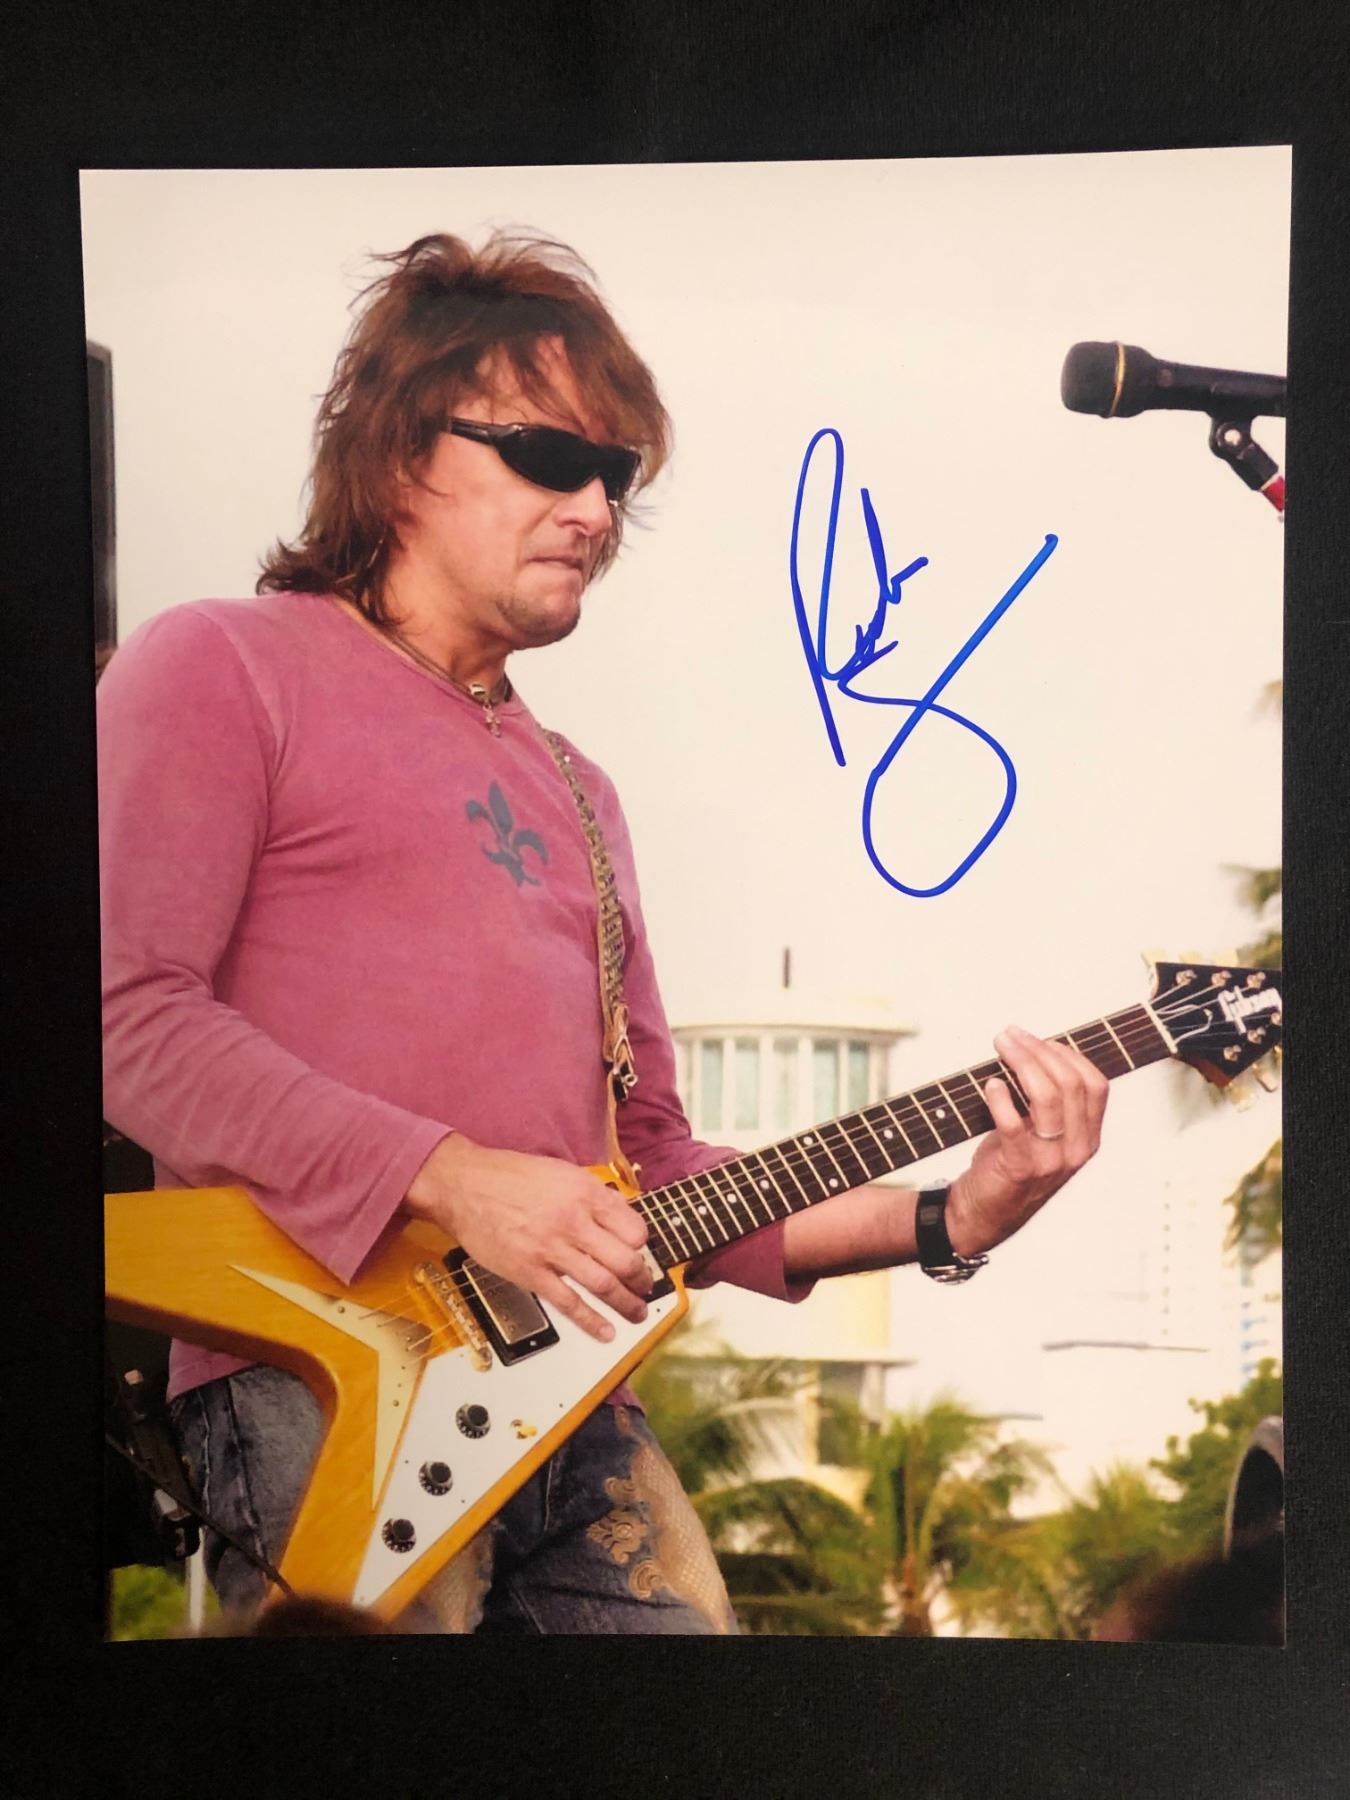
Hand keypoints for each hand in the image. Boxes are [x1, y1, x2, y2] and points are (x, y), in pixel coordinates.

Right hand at [402, 1133, 651, 1343]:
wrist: (464, 1186)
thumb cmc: (509, 1176)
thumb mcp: (561, 1172)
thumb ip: (591, 1195)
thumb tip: (618, 1218)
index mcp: (585, 1193)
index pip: (633, 1228)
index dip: (641, 1244)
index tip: (638, 1251)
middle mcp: (574, 1221)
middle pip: (625, 1260)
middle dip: (641, 1278)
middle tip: (645, 1287)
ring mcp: (552, 1250)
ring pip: (604, 1284)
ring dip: (627, 1303)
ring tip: (637, 1313)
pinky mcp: (530, 1273)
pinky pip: (569, 1303)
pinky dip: (591, 1321)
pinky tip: (606, 1332)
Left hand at [945, 1025, 1108, 1257]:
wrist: (985, 1215)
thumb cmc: (1011, 1166)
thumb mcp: (1045, 1136)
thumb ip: (1050, 1103)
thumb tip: (1035, 1050)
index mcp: (1088, 1138)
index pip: (1096, 1085)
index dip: (1070, 1056)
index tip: (1042, 1040)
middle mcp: (1076, 1149)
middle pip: (1070, 1083)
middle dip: (1039, 1050)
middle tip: (1011, 1035)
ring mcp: (1050, 1160)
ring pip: (1047, 1096)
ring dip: (1022, 1062)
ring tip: (1000, 1046)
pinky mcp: (1019, 1167)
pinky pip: (1013, 1124)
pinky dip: (1000, 1098)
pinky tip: (990, 1084)